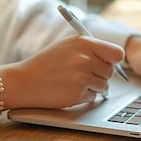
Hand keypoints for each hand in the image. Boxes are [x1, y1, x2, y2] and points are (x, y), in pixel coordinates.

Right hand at [6, 35, 124, 108]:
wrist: (24, 81)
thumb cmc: (45, 62)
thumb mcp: (67, 46)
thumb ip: (90, 48)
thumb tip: (114, 59)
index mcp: (84, 43)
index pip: (117, 53)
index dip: (113, 60)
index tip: (107, 63)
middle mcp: (85, 59)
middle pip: (110, 71)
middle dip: (101, 75)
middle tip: (84, 74)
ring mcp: (82, 77)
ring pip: (104, 86)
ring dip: (93, 86)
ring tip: (74, 81)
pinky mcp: (78, 93)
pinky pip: (93, 97)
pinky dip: (84, 95)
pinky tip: (68, 89)